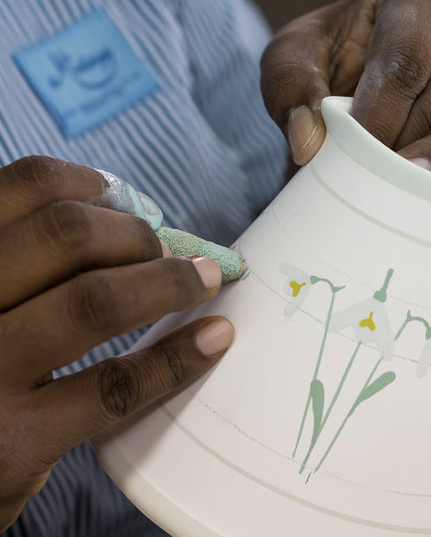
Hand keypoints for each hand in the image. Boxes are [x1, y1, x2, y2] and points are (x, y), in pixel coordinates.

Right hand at [0, 156, 232, 530]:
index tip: (125, 203)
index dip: (92, 185)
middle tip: (169, 254)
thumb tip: (128, 217)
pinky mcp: (12, 442)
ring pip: (97, 300)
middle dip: (138, 237)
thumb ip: (30, 259)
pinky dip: (177, 358)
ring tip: (204, 282)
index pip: (28, 184)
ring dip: (170, 283)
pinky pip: (114, 385)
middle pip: (70, 233)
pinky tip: (213, 340)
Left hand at [261, 0, 430, 177]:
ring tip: (429, 188)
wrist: (357, 76)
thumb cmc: (326, 69)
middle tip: (376, 186)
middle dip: (411, 153)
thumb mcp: (289, 67)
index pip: (406, 66)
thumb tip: (314, 140)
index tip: (347, 162)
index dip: (376, 123)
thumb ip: (290, 92)